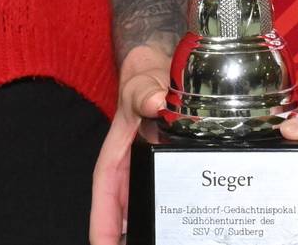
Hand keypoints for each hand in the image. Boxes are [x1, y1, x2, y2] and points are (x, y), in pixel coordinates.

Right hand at [89, 43, 170, 244]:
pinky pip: (176, 195)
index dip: (104, 225)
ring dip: (156, 227)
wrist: (166, 68)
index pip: (106, 197)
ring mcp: (155, 172)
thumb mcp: (141, 83)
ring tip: (168, 240)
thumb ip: (145, 91)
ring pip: (152, 207)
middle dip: (130, 236)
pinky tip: (193, 226)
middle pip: (128, 213)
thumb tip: (155, 102)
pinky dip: (180, 212)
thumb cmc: (146, 78)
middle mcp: (134, 171)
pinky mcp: (175, 169)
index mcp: (118, 158)